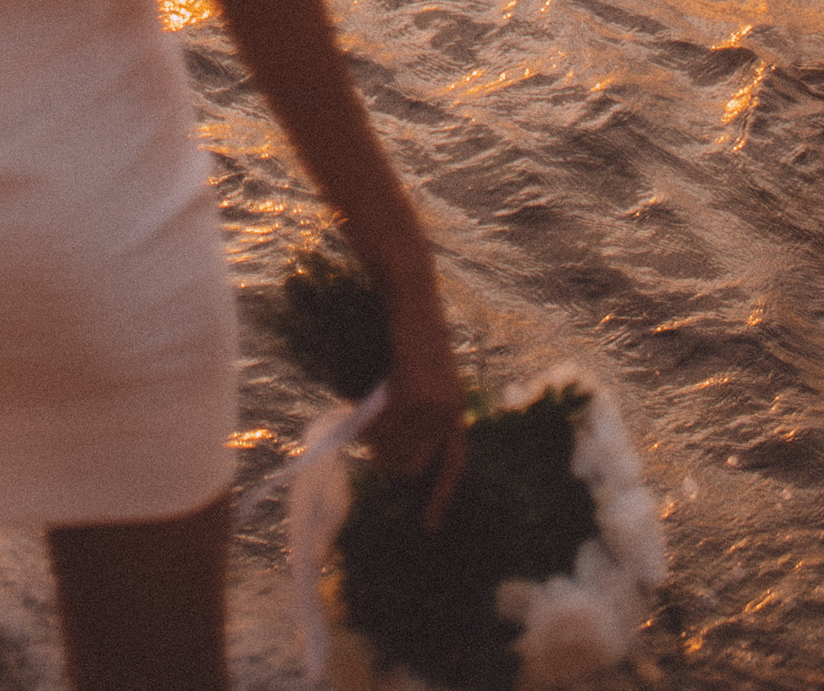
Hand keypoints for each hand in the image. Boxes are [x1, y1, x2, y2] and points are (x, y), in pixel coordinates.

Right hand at [363, 282, 466, 531]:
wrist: (413, 295)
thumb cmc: (407, 334)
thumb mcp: (417, 378)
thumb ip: (412, 413)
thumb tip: (387, 456)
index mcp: (457, 411)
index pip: (453, 467)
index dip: (440, 498)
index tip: (428, 527)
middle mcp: (451, 413)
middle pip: (411, 468)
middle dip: (386, 459)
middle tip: (371, 437)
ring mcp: (434, 404)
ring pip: (393, 451)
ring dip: (373, 439)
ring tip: (368, 411)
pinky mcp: (413, 393)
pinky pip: (381, 427)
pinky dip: (367, 421)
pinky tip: (366, 402)